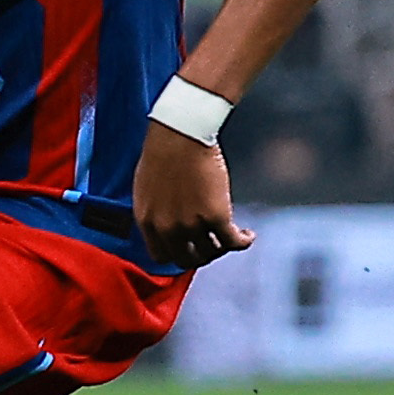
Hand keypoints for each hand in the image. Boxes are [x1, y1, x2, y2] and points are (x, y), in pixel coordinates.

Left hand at [131, 127, 253, 269]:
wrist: (180, 135)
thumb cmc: (162, 153)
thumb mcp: (146, 189)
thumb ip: (154, 212)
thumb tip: (165, 225)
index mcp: (146, 220)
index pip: (160, 255)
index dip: (176, 253)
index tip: (187, 248)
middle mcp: (167, 228)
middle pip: (186, 259)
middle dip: (200, 255)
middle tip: (211, 246)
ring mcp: (192, 224)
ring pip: (211, 253)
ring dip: (222, 248)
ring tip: (229, 238)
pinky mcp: (216, 216)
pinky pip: (233, 242)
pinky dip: (243, 242)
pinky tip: (247, 235)